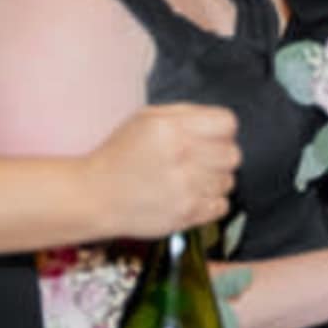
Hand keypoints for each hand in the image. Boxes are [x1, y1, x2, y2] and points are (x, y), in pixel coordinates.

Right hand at [82, 103, 239, 238]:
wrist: (94, 196)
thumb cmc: (120, 156)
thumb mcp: (145, 120)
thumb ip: (186, 114)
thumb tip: (223, 122)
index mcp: (171, 129)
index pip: (228, 123)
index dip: (220, 130)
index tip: (208, 137)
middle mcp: (182, 156)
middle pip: (233, 154)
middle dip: (218, 156)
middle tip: (196, 161)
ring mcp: (187, 188)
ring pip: (229, 181)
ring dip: (213, 181)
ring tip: (186, 180)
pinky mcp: (188, 214)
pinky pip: (223, 205)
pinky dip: (211, 203)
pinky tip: (189, 197)